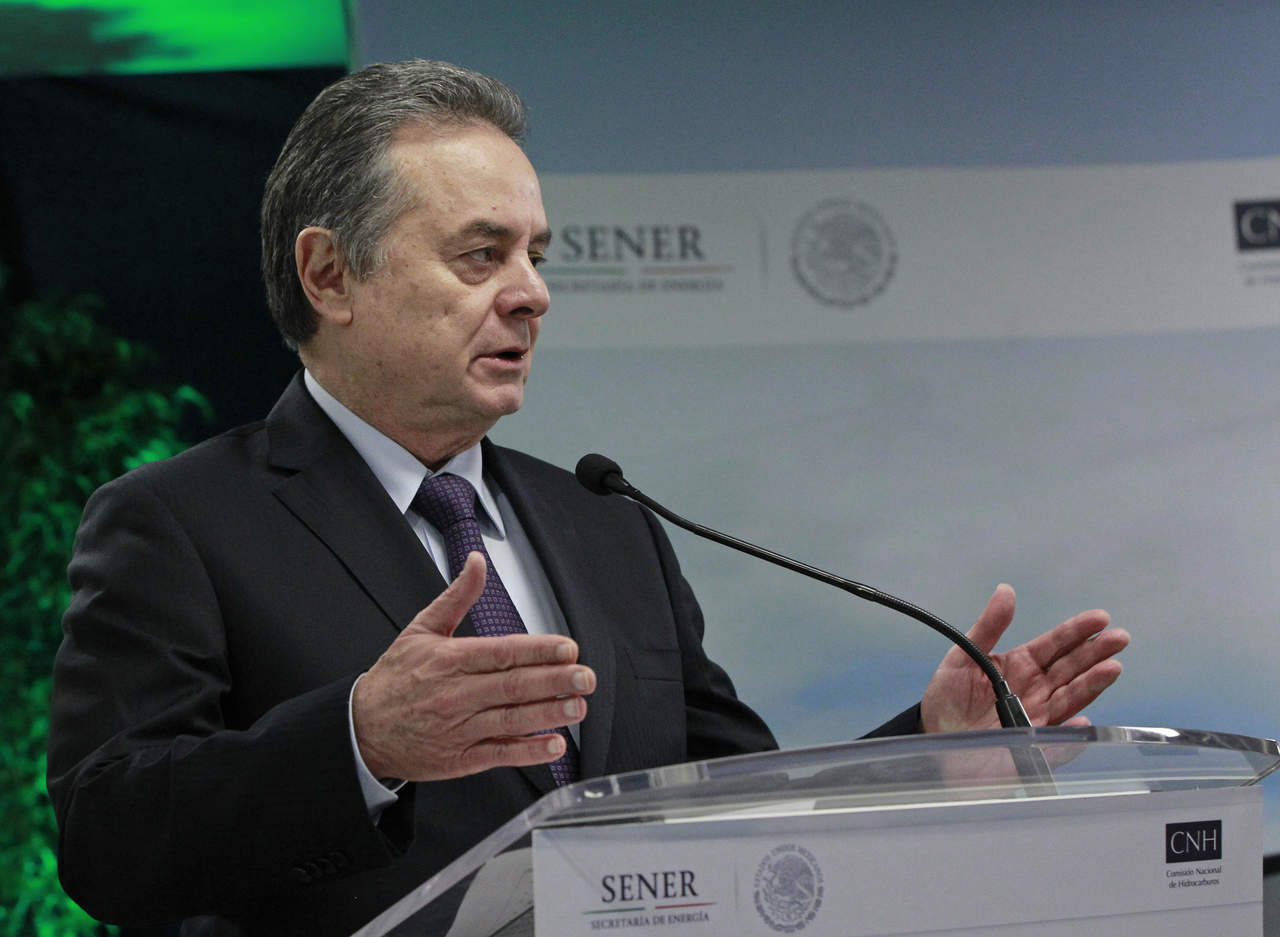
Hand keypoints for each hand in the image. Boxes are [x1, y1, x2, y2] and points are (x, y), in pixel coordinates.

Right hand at [352, 552, 595, 780]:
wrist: (360, 729)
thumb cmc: (395, 678)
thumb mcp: (420, 629)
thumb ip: (457, 597)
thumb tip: (477, 562)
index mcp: (450, 659)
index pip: (501, 653)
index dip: (538, 651)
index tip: (568, 648)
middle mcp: (457, 694)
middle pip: (512, 686)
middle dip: (554, 681)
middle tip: (585, 676)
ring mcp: (459, 728)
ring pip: (511, 720)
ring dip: (549, 715)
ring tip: (577, 707)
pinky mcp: (460, 758)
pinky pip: (499, 755)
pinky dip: (528, 752)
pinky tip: (554, 745)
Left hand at [921, 584, 1128, 733]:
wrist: (933, 736)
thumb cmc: (948, 696)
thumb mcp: (962, 656)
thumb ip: (988, 626)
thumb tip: (1006, 590)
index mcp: (1021, 664)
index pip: (1055, 645)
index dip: (1077, 631)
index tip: (1100, 618)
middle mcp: (1036, 689)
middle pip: (1072, 668)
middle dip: (1096, 652)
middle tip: (1119, 637)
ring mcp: (1038, 716)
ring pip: (1071, 697)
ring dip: (1093, 684)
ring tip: (1112, 668)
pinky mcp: (1032, 742)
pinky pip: (1056, 739)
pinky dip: (1071, 733)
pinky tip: (1084, 722)